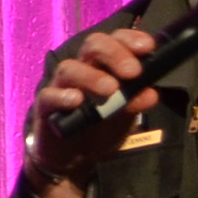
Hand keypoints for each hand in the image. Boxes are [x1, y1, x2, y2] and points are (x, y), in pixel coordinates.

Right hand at [26, 25, 164, 197]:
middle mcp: (82, 69)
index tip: (147, 47)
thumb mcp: (125, 117)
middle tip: (133, 71)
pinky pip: (49, 96)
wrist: (74, 159)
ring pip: (69, 68)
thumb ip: (135, 103)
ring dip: (92, 76)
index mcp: (104, 66)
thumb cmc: (100, 129)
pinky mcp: (46, 107)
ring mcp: (61, 86)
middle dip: (114, 53)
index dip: (130, 39)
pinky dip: (62, 96)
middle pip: (92, 45)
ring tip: (112, 89)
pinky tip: (76, 101)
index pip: (115, 41)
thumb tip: (151, 93)